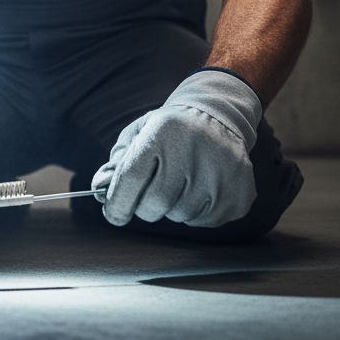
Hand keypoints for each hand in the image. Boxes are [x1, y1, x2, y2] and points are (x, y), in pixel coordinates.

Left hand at [92, 69, 260, 227]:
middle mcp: (193, 151)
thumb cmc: (170, 130)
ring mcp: (221, 174)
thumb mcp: (139, 133)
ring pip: (180, 215)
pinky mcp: (239, 194)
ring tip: (180, 183)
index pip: (131, 177)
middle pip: (155, 203)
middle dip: (144, 207)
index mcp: (162, 132)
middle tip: (149, 196)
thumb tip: (100, 189)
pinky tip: (200, 187)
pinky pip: (205, 221)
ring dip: (172, 208)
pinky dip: (195, 212)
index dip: (117, 202)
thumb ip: (116, 162)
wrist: (219, 117)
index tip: (114, 213)